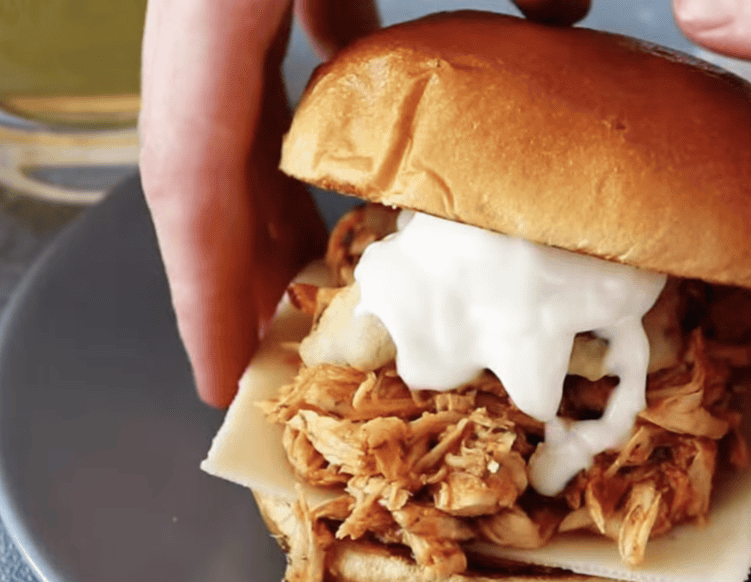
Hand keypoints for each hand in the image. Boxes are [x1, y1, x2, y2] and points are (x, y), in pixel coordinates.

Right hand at [140, 0, 590, 407]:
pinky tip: (366, 128)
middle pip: (205, 155)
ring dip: (276, 189)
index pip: (186, 166)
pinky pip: (267, 42)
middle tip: (290, 347)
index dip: (200, 287)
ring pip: (234, 105)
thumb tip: (564, 16)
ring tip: (329, 266)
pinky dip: (312, 102)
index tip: (222, 377)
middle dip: (242, 260)